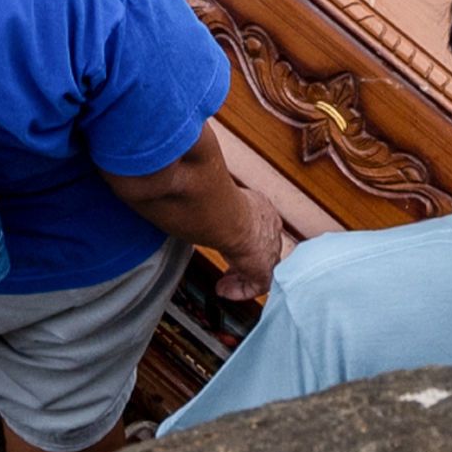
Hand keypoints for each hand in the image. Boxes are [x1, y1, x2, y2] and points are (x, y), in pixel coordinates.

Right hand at [205, 126, 328, 295]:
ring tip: (225, 283)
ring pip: (261, 267)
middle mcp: (269, 227)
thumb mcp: (211, 185)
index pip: (260, 222)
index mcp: (261, 206)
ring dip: (242, 276)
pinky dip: (241, 289)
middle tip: (229, 268)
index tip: (229, 240)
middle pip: (264, 246)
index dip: (246, 234)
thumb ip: (201, 177)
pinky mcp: (262, 267)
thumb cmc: (215, 196)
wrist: (225, 213)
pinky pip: (258, 284)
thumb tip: (183, 162)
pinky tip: (224, 290)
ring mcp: (268, 248)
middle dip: (245, 258)